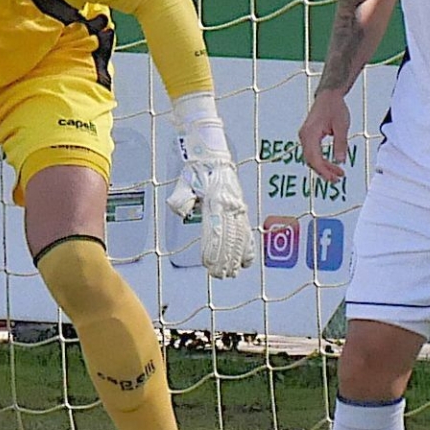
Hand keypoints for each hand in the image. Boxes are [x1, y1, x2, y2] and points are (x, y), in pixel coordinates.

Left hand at [167, 93, 256, 277]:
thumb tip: (181, 210)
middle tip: (219, 275)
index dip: (213, 250)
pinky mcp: (240, 208)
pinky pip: (246, 230)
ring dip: (235, 257)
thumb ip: (182, 197)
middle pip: (229, 238)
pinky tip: (246, 260)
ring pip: (239, 237)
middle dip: (224, 259)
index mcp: (215, 200)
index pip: (215, 230)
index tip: (208, 264)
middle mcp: (229, 206)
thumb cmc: (196, 170)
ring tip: (231, 272)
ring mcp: (237, 207)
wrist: (212, 154)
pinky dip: (247, 246)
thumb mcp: (185, 181)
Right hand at [298, 90, 350, 181]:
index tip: (333, 178)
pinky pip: (313, 153)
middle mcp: (304, 136)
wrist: (329, 96)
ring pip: (311, 158)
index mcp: (310, 133)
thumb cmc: (335, 108)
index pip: (314, 158)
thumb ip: (341, 144)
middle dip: (324, 171)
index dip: (323, 170)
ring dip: (323, 167)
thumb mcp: (342, 126)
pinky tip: (332, 164)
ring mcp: (305, 137)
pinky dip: (322, 160)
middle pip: (311, 160)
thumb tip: (340, 161)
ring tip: (338, 173)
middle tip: (337, 179)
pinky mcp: (308, 137)